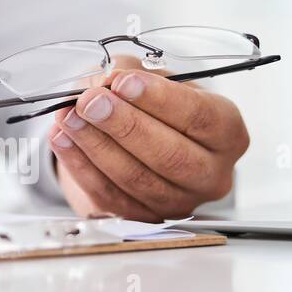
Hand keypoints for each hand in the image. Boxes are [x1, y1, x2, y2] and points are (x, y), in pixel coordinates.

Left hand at [49, 67, 248, 221]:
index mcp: (227, 133)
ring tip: (70, 117)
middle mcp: (212, 174)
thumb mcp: (149, 76)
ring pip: (137, 179)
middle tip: (91, 102)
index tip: (123, 82)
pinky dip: (81, 166)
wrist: (138, 140)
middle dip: (125, 125)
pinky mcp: (144, 219)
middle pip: (170, 155)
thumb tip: (103, 82)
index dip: (159, 99)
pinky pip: (110, 195)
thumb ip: (129, 72)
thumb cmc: (153, 105)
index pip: (199, 117)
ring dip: (97, 145)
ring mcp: (179, 202)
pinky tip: (63, 140)